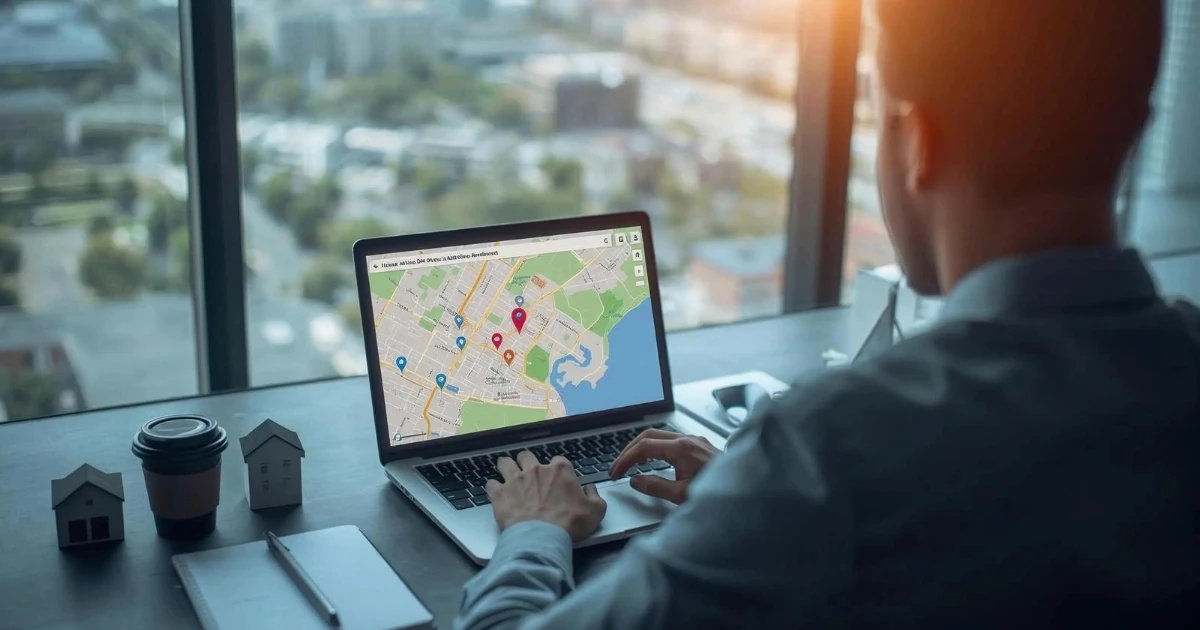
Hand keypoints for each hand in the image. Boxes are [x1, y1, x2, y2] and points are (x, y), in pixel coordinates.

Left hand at [487, 451, 607, 541]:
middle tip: (528, 474)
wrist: (542, 536)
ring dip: (506, 467)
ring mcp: (515, 479)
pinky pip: (491, 484)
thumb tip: (589, 488)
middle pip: (527, 456)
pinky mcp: (499, 493)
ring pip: (505, 463)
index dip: (558, 470)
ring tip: (507, 474)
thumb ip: (595, 496)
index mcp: (560, 470)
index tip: (557, 481)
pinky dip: (493, 487)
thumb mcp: (596, 511)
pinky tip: (496, 493)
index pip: (559, 461)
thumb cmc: (570, 523)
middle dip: (526, 462)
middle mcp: (536, 469)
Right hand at [609, 429, 718, 503]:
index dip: (625, 459)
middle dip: (629, 449)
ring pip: (660, 436)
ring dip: (643, 446)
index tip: (615, 472)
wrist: (746, 491)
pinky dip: (656, 448)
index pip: (643, 446)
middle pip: (649, 435)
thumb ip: (655, 486)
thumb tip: (635, 481)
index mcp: (681, 448)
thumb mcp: (681, 495)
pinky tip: (654, 459)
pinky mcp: (700, 446)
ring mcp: (695, 441)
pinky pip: (672, 440)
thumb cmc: (718, 494)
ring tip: (631, 462)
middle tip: (618, 466)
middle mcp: (688, 439)